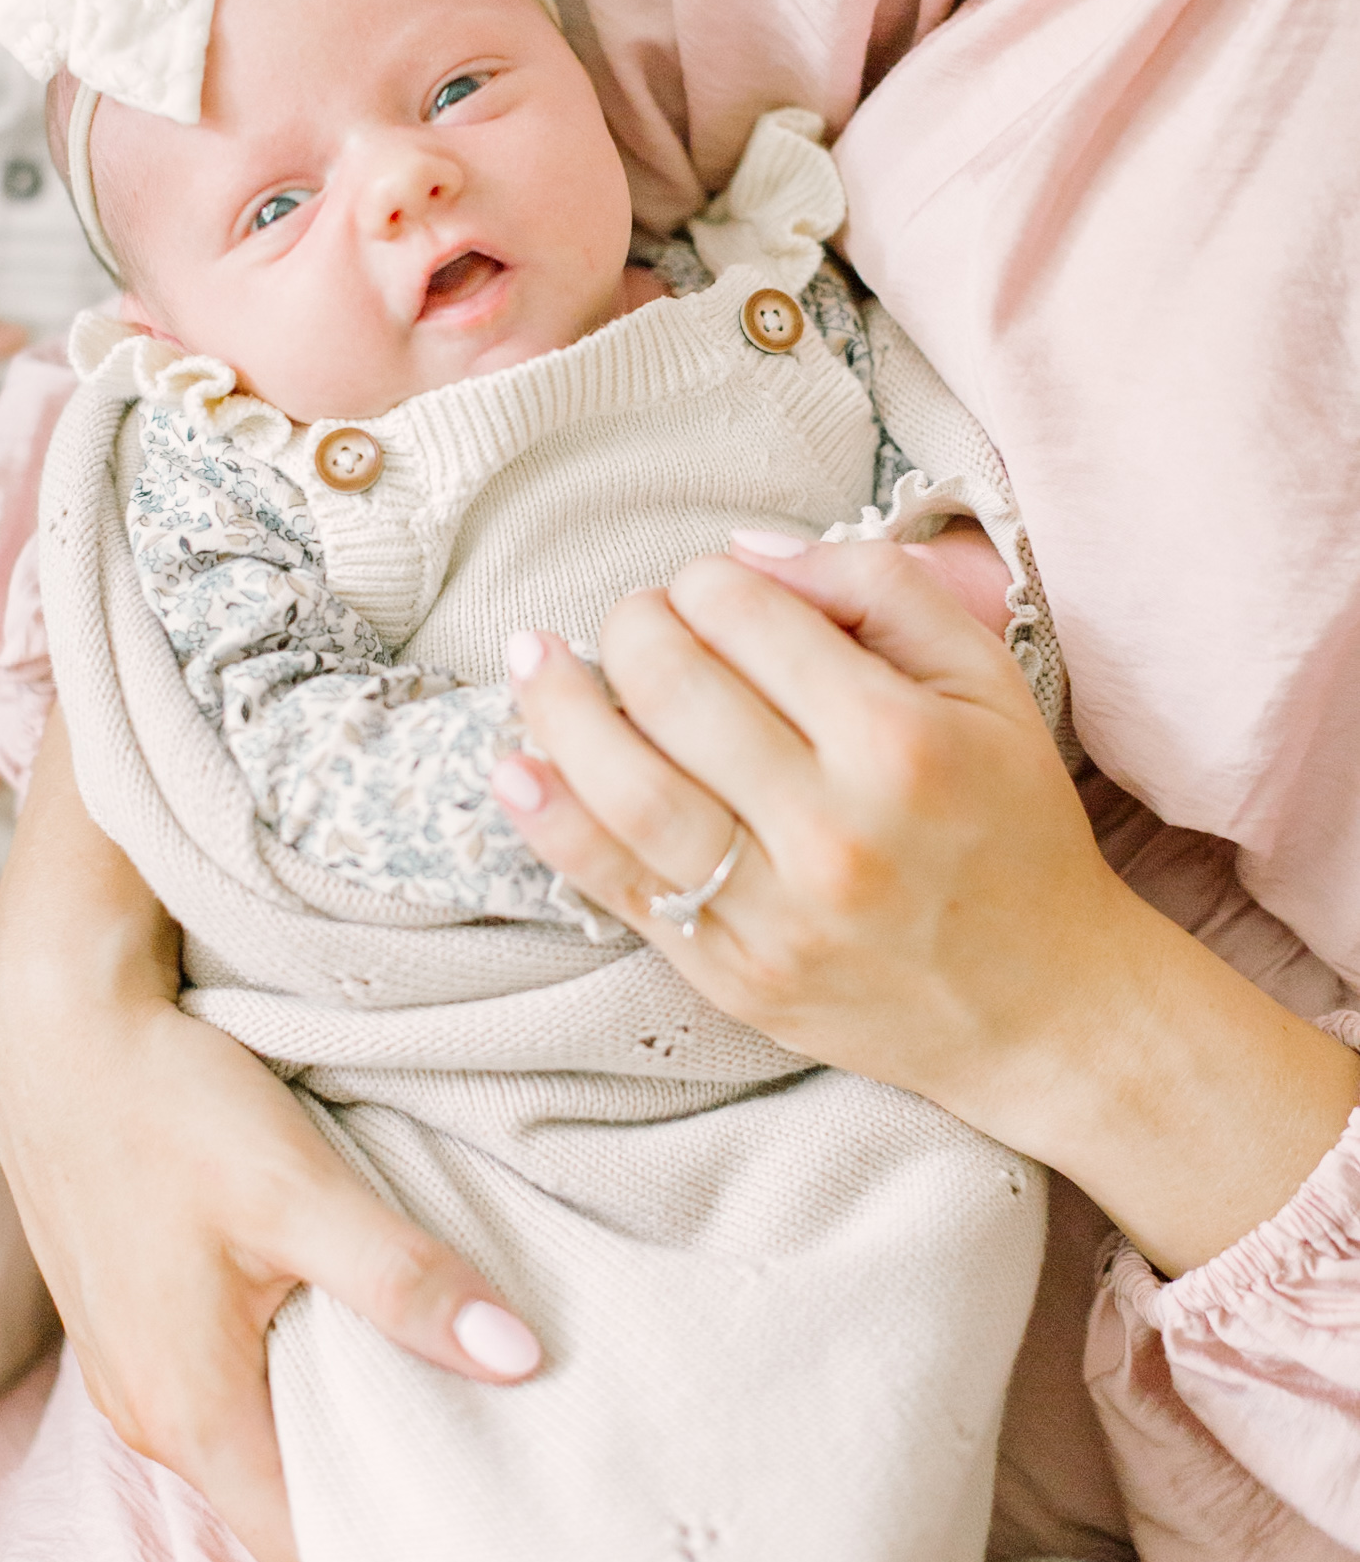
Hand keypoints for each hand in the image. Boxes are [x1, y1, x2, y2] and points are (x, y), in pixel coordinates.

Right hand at [0, 708, 542, 1561]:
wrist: (53, 1028)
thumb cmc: (165, 1103)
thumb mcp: (297, 1188)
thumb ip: (402, 1280)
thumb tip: (518, 1361)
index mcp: (187, 1411)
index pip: (301, 1551)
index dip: (392, 1549)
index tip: (480, 1521)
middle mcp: (145, 1414)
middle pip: (277, 1501)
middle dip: (374, 1485)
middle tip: (483, 1445)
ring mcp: (127, 1368)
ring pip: (248, 1437)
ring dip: (328, 1418)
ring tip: (426, 1376)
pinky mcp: (127, 1317)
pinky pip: (218, 1383)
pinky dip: (282, 1368)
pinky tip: (338, 1312)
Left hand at [491, 539, 1359, 1274]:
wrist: (1048, 1006)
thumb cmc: (1011, 825)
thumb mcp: (987, 683)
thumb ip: (879, 589)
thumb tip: (749, 555)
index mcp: (899, 741)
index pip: (751, 621)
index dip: (707, 583)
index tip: (706, 587)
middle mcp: (833, 829)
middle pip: (675, 693)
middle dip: (631, 628)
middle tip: (631, 617)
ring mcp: (777, 914)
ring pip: (630, 791)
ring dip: (560, 710)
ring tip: (535, 661)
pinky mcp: (736, 978)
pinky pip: (620, 889)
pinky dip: (552, 823)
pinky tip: (514, 766)